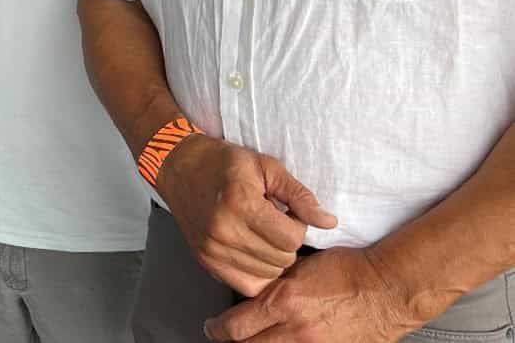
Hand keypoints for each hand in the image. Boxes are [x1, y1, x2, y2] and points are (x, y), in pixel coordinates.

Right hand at [157, 135, 336, 296]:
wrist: (178, 167)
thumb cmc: (223, 163)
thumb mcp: (266, 167)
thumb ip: (299, 195)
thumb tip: (329, 222)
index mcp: (241, 203)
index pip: (292, 238)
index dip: (296, 224)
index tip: (285, 212)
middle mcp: (225, 230)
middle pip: (282, 259)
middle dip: (286, 242)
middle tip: (272, 221)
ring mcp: (213, 249)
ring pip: (268, 275)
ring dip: (272, 257)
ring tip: (260, 233)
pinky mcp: (206, 261)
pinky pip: (246, 285)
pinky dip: (256, 272)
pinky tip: (252, 250)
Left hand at [203, 246, 421, 341]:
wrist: (387, 288)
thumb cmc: (349, 270)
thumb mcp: (300, 266)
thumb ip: (274, 281)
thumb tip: (252, 286)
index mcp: (284, 302)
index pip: (235, 327)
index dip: (217, 329)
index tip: (213, 327)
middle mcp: (296, 330)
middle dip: (232, 342)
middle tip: (225, 336)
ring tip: (252, 340)